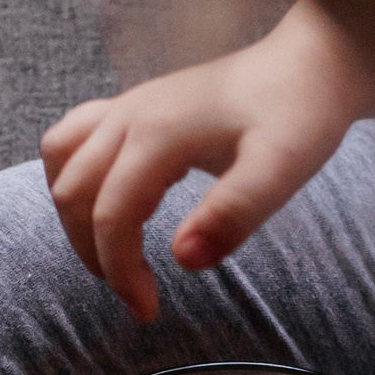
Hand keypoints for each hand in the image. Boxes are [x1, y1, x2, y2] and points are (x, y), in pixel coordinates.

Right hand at [40, 0, 374, 320]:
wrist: (312, 64)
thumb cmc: (300, 115)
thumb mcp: (282, 170)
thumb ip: (234, 213)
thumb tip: (183, 260)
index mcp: (156, 133)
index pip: (111, 216)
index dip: (121, 272)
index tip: (148, 311)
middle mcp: (129, 114)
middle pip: (73, 193)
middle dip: (95, 254)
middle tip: (138, 295)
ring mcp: (128, 104)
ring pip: (62, 164)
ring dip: (75, 217)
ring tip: (115, 256)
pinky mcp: (134, 105)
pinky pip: (72, 139)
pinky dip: (76, 179)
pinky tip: (113, 205)